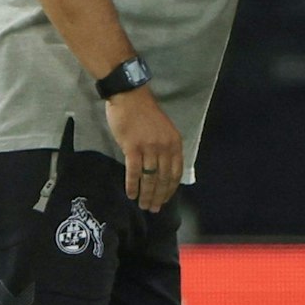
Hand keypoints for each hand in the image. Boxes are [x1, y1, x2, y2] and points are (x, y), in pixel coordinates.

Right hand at [106, 87, 181, 212]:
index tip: (165, 200)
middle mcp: (165, 147)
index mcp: (174, 143)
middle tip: (153, 209)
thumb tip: (162, 171)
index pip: (176, 172)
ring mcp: (149, 147)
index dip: (170, 189)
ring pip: (150, 178)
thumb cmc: (144, 112)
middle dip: (159, 196)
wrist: (129, 96)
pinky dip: (133, 185)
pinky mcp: (133, 148)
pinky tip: (131, 194)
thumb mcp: (163, 130)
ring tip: (143, 205)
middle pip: (163, 178)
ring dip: (146, 194)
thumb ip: (165, 148)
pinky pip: (134, 172)